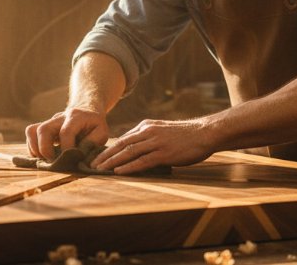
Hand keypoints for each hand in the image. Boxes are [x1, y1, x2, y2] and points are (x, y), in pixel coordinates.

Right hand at [25, 107, 109, 160]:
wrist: (86, 109)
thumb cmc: (94, 124)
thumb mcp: (102, 132)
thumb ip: (92, 143)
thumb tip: (79, 156)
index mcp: (76, 117)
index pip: (66, 132)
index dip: (67, 148)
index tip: (71, 158)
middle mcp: (59, 117)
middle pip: (44, 129)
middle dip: (45, 149)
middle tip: (52, 161)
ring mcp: (49, 122)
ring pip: (33, 130)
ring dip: (35, 148)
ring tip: (44, 160)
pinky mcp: (43, 127)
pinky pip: (31, 133)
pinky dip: (32, 147)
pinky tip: (42, 156)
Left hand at [91, 118, 213, 174]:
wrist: (205, 132)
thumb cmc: (185, 135)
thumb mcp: (163, 130)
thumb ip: (149, 137)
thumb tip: (136, 150)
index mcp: (147, 126)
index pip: (123, 138)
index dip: (109, 149)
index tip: (98, 158)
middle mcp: (148, 132)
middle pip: (121, 144)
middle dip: (105, 155)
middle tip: (92, 165)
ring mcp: (156, 142)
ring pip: (129, 152)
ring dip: (112, 161)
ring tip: (100, 170)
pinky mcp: (164, 153)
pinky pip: (142, 161)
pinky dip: (128, 166)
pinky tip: (118, 171)